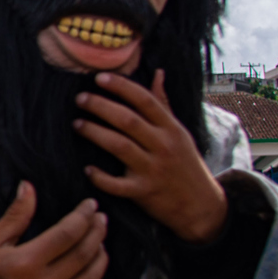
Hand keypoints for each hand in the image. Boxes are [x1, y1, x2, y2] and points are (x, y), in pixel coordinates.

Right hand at [0, 182, 105, 278]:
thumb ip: (15, 217)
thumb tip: (29, 186)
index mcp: (25, 263)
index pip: (67, 234)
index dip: (83, 217)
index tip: (90, 205)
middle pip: (83, 254)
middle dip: (96, 232)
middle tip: (101, 219)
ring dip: (99, 257)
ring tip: (100, 243)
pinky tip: (90, 273)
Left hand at [74, 70, 227, 243]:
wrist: (200, 205)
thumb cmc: (185, 163)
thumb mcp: (180, 132)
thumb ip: (164, 104)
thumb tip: (157, 73)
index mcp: (171, 128)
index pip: (145, 100)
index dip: (121, 87)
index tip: (99, 78)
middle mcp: (163, 146)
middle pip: (128, 120)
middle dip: (101, 106)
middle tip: (80, 99)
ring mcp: (153, 169)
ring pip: (119, 146)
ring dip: (94, 133)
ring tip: (77, 124)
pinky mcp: (143, 192)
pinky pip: (117, 184)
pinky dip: (100, 177)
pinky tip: (87, 169)